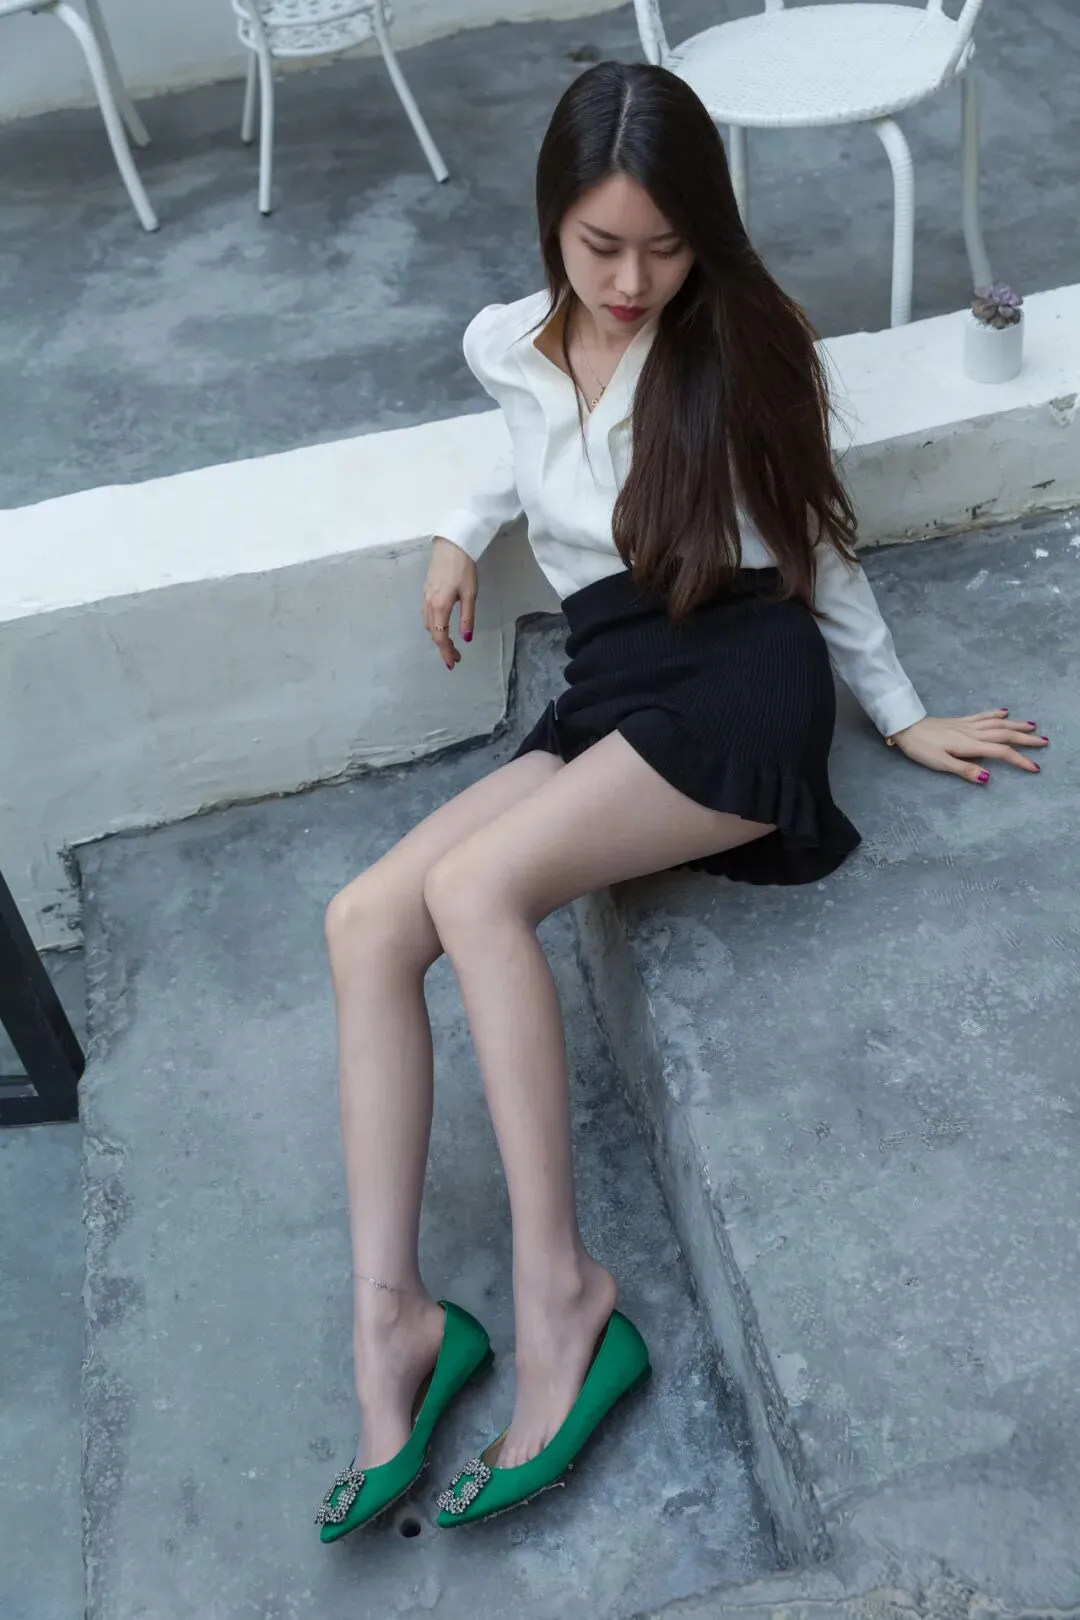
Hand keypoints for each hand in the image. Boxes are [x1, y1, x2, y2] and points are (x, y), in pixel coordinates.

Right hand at [423, 537, 477, 670]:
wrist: (452, 543)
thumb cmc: (464, 568)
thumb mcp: (470, 595)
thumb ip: (467, 617)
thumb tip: (465, 638)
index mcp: (440, 606)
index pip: (441, 636)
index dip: (446, 652)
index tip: (454, 663)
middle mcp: (429, 604)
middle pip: (433, 633)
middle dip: (443, 647)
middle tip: (455, 657)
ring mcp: (425, 596)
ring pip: (427, 624)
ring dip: (437, 637)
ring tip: (449, 644)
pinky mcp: (426, 590)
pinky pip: (425, 614)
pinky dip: (432, 625)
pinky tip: (440, 625)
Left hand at [890, 709, 1048, 783]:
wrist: (906, 727)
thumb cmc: (921, 748)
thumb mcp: (940, 764)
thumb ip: (964, 770)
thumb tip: (987, 778)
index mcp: (970, 745)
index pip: (1001, 752)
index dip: (1019, 759)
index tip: (1035, 767)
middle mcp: (972, 732)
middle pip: (1005, 735)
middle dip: (1026, 739)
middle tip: (1045, 741)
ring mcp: (967, 725)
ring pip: (997, 723)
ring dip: (1016, 725)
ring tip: (1033, 725)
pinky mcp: (960, 721)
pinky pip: (983, 716)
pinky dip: (996, 714)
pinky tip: (1005, 711)